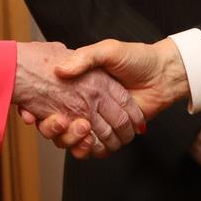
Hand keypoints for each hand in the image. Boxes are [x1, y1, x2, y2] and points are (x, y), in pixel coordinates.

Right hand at [28, 38, 192, 158]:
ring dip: (72, 140)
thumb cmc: (137, 58)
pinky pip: (93, 147)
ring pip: (75, 139)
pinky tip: (89, 143)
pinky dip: (89, 149)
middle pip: (61, 125)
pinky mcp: (112, 133)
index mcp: (82, 84)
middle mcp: (86, 103)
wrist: (164, 73)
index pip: (54, 102)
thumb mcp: (108, 50)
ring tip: (80, 131)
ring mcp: (98, 119)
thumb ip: (85, 58)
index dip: (43, 110)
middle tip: (60, 122)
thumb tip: (60, 70)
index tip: (35, 114)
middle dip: (56, 128)